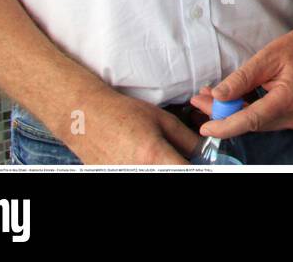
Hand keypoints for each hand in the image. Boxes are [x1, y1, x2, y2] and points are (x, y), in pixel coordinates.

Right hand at [66, 90, 197, 164]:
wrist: (87, 118)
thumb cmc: (124, 114)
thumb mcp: (163, 120)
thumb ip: (187, 140)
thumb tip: (204, 154)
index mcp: (154, 157)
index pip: (187, 172)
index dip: (200, 168)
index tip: (205, 164)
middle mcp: (140, 173)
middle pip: (174, 174)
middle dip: (181, 166)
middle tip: (179, 154)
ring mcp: (127, 177)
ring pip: (160, 174)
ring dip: (165, 166)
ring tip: (158, 153)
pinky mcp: (117, 179)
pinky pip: (144, 174)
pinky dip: (150, 167)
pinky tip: (142, 157)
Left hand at [189, 8, 292, 138]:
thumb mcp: (266, 57)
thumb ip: (242, 78)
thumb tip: (219, 96)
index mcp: (288, 100)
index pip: (251, 120)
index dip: (225, 126)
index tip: (205, 128)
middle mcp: (292, 115)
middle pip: (249, 122)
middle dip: (222, 113)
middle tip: (199, 99)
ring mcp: (292, 118)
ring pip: (253, 122)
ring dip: (231, 111)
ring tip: (210, 96)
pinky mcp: (288, 115)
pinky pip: (261, 118)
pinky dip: (243, 109)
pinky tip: (228, 99)